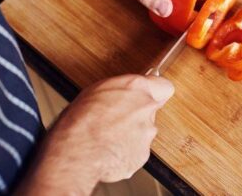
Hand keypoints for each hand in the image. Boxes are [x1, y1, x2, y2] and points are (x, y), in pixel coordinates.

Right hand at [16, 75, 173, 194]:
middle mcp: (146, 110)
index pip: (164, 86)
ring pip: (143, 133)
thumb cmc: (80, 120)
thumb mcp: (96, 91)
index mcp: (136, 88)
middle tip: (114, 120)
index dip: (155, 91)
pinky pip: (136, 151)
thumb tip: (122, 94)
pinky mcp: (142, 155)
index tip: (145, 95)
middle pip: (150, 111)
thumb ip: (120, 91)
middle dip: (135, 115)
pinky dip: (125, 152)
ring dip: (129, 135)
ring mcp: (146, 134)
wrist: (77, 152)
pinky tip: (108, 151)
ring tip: (106, 138)